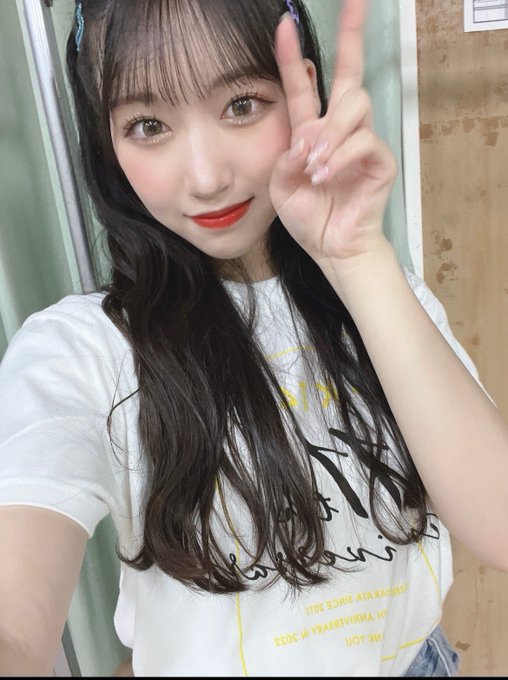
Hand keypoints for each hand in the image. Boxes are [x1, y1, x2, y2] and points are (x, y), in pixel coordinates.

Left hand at [271, 0, 396, 271]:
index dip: (293, 56)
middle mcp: (338, 129)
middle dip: (352, 36)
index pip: (304, 85)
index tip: (284, 25)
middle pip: (350, 73)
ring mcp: (362, 142)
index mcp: (311, 131)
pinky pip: (364, 141)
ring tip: (314, 164)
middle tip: (358, 1)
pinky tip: (325, 175)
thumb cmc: (308, 215)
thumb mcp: (281, 186)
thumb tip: (305, 138)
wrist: (330, 247)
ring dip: (331, 131)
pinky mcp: (379, 160)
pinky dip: (341, 156)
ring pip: (354, 106)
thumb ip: (285, 159)